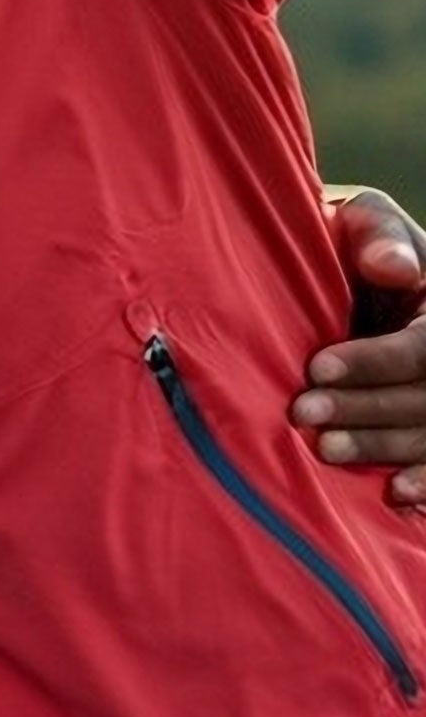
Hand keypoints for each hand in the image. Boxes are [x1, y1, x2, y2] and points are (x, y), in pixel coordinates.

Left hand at [291, 188, 425, 506]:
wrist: (350, 269)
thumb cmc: (356, 241)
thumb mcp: (366, 220)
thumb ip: (379, 235)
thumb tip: (395, 267)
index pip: (423, 348)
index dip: (373, 362)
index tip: (316, 367)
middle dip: (367, 411)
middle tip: (303, 416)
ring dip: (383, 449)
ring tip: (325, 451)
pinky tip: (396, 497)